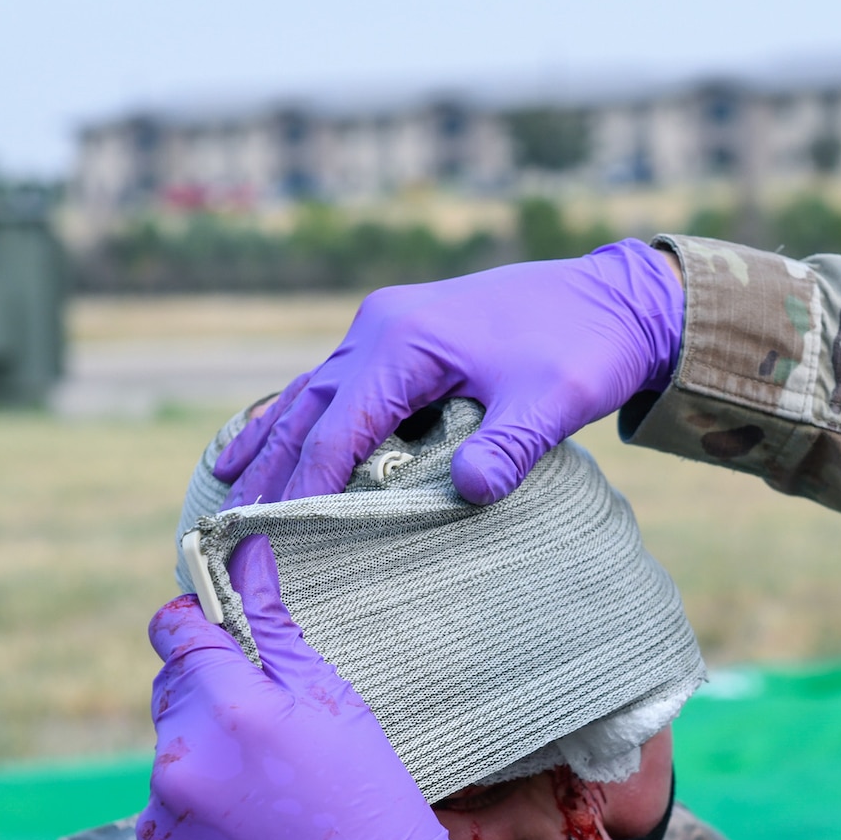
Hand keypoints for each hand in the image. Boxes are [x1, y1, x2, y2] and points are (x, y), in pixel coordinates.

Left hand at [128, 536, 475, 839]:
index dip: (197, 626)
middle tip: (274, 738)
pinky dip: (193, 822)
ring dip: (205, 763)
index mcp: (227, 708)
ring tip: (269, 797)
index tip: (218, 634)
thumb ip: (276, 628)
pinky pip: (160, 820)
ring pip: (169, 758)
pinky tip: (248, 838)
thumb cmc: (372, 803)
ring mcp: (159, 819)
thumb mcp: (336, 703)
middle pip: (172, 696)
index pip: (174, 631)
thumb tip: (247, 557)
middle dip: (212, 701)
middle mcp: (179, 760)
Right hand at [216, 238, 683, 505]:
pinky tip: (259, 442)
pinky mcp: (397, 340)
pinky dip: (296, 419)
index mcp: (404, 340)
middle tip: (231, 533)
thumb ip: (510, 446)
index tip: (278, 540)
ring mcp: (383, 329)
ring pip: (309, 396)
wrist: (613, 298)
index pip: (338, 431)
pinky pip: (331, 385)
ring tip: (227, 493)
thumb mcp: (553, 400)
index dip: (307, 489)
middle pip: (308, 414)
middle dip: (270, 475)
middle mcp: (378, 329)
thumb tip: (471, 492)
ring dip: (270, 446)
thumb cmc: (583, 346)